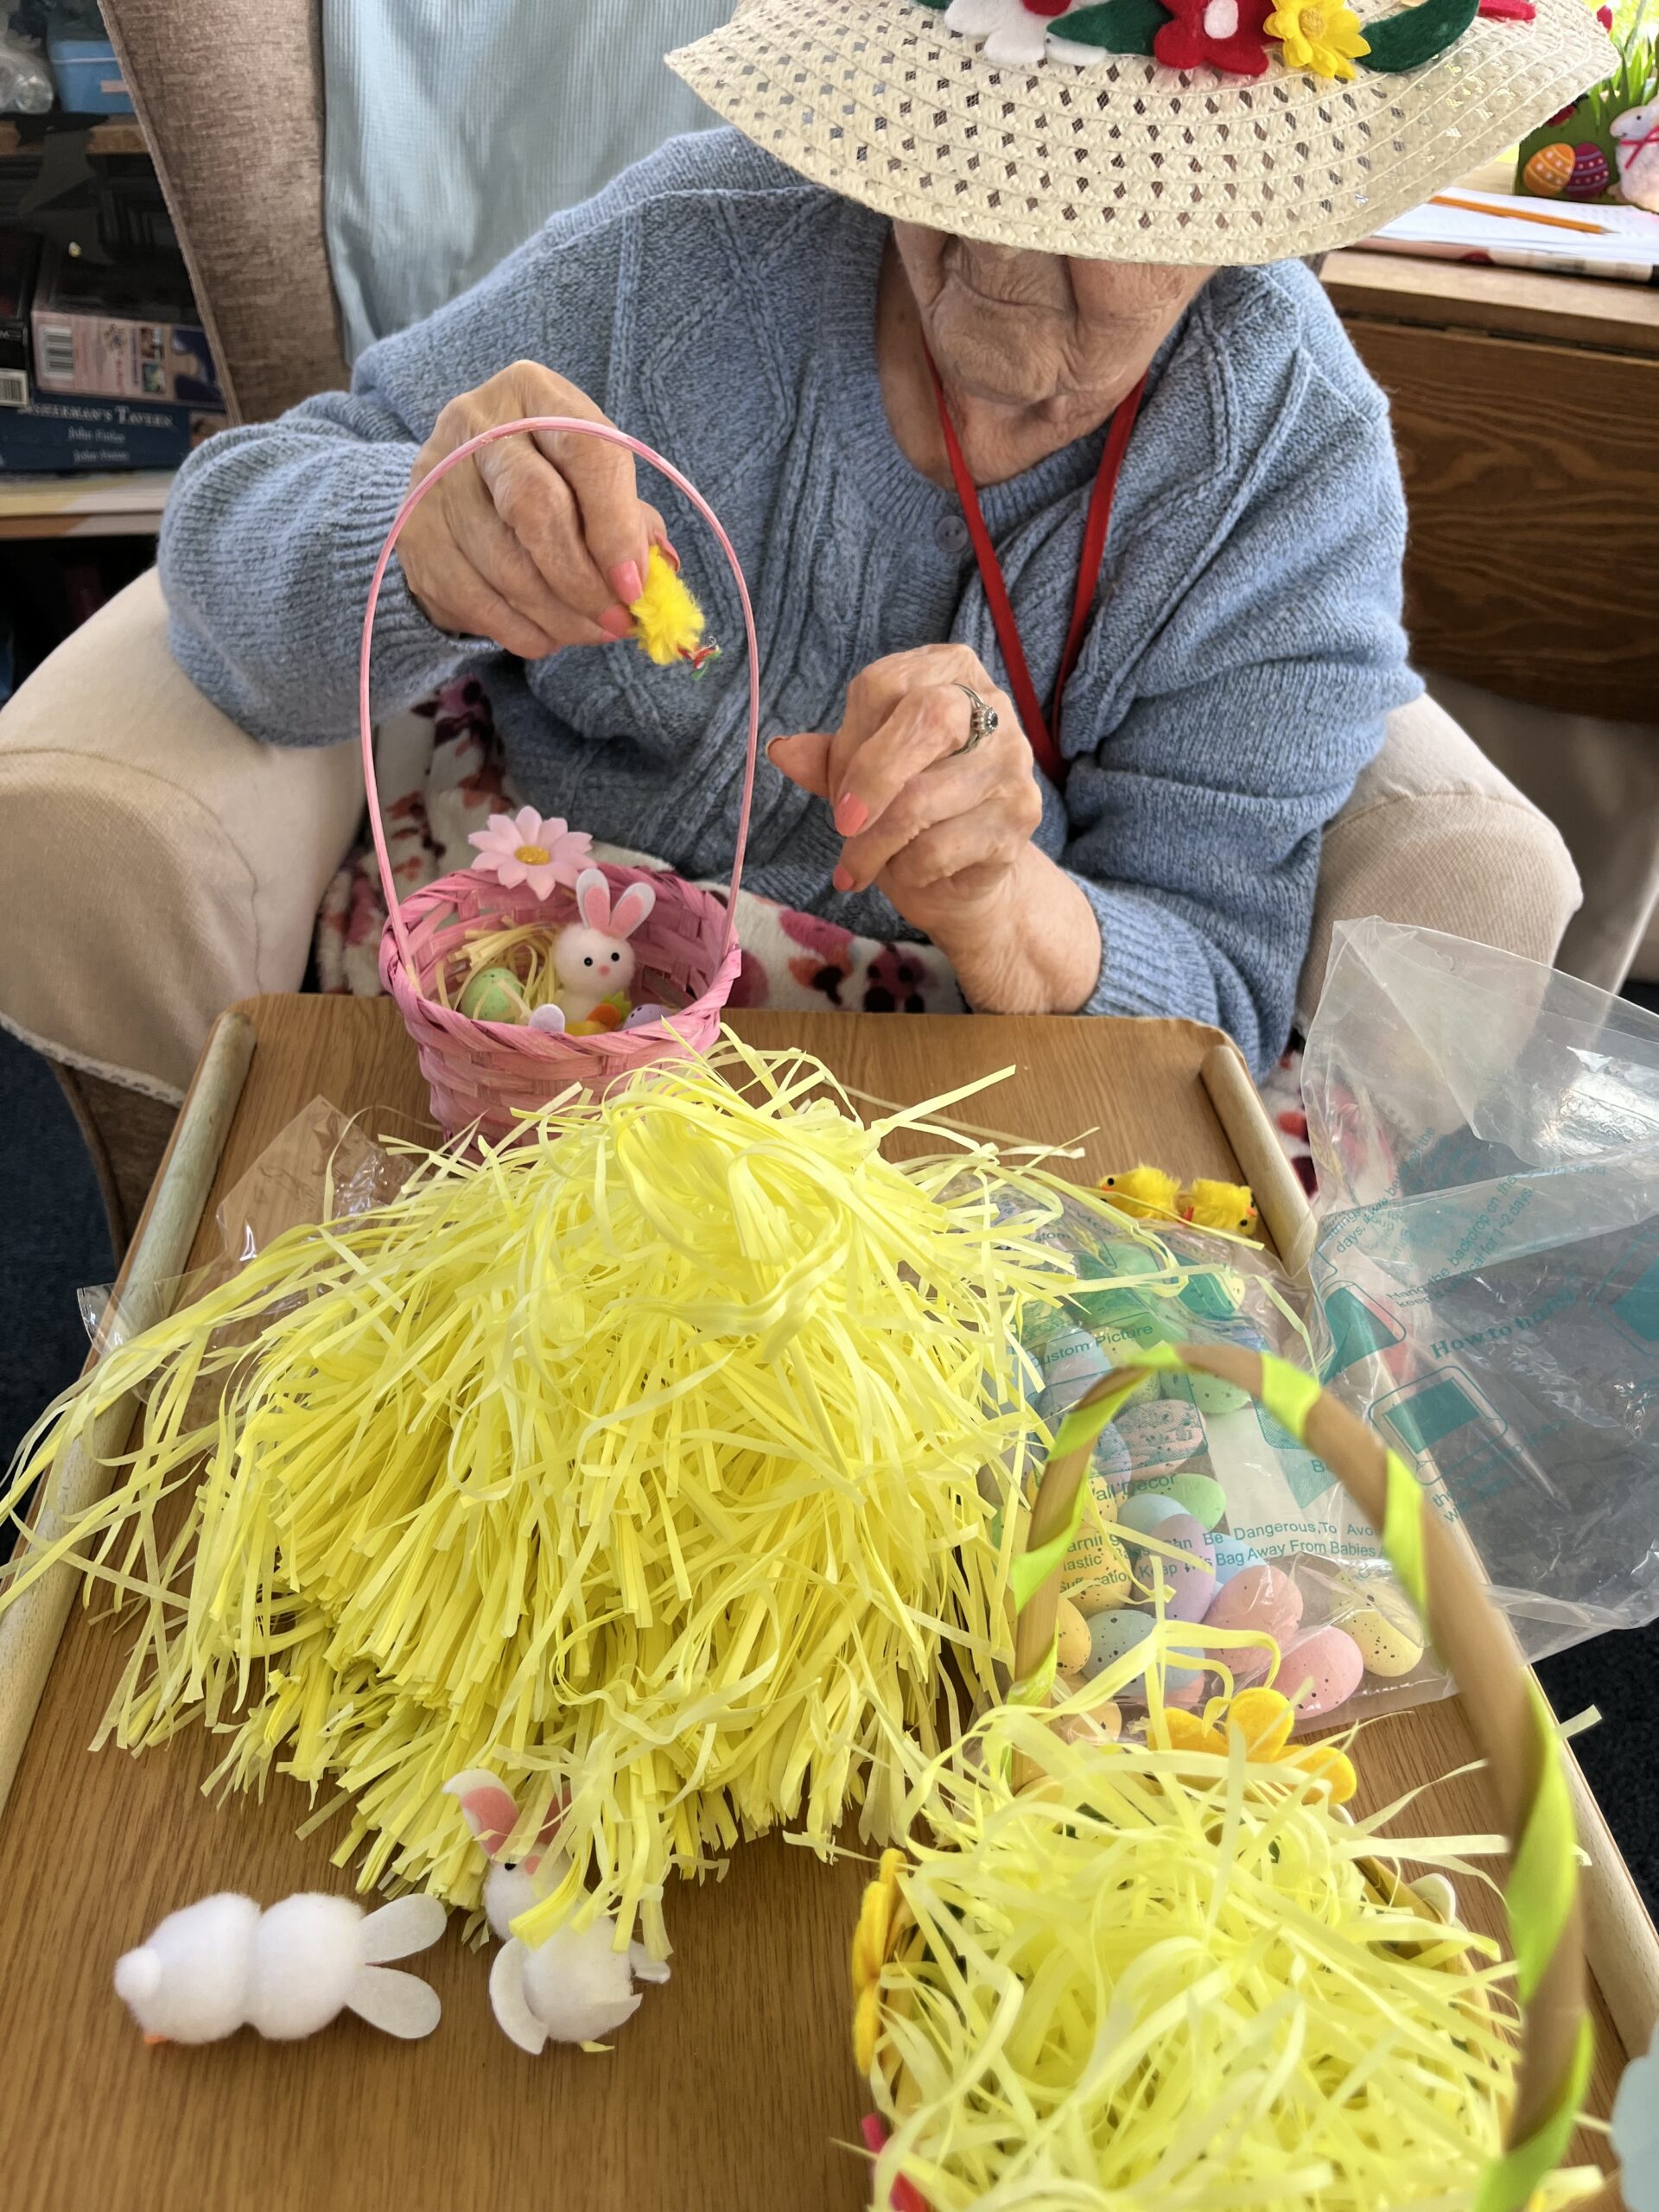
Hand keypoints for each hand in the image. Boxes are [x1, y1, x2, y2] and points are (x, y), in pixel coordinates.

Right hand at [397, 360, 674, 659]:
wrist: (461, 485)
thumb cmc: (548, 477)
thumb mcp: (591, 477)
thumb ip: (628, 519)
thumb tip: (653, 577)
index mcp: (533, 393)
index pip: (584, 452)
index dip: (614, 527)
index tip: (635, 585)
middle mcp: (475, 424)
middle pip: (535, 507)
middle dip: (584, 580)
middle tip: (615, 620)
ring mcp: (437, 478)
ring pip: (506, 566)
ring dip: (560, 616)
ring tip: (591, 632)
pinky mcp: (416, 533)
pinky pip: (477, 601)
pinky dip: (523, 631)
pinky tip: (549, 635)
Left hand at [767, 645, 1100, 1012]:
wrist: (962, 874)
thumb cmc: (907, 808)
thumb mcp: (859, 775)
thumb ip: (826, 760)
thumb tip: (781, 750)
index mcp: (948, 671)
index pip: (885, 685)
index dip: (849, 738)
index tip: (835, 785)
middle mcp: (991, 705)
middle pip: (927, 719)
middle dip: (870, 777)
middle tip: (841, 824)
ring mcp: (1012, 761)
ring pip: (924, 799)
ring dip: (873, 845)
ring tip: (857, 866)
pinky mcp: (1020, 818)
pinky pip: (940, 848)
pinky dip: (906, 870)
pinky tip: (906, 873)